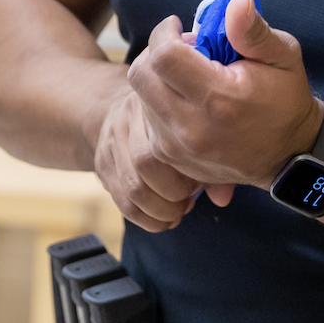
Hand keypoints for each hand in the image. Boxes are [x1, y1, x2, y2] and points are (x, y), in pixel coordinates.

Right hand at [92, 82, 207, 231]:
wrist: (119, 109)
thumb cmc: (170, 123)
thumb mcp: (193, 129)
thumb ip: (213, 160)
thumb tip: (222, 199)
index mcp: (153, 103)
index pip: (164, 143)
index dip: (185, 173)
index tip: (198, 184)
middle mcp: (126, 119)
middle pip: (144, 165)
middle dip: (172, 195)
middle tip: (188, 201)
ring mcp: (109, 144)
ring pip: (132, 189)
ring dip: (159, 211)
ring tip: (176, 213)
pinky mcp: (102, 167)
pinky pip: (122, 203)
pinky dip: (145, 219)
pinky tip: (162, 219)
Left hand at [130, 0, 321, 204]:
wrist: (287, 157)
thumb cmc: (285, 100)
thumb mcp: (283, 57)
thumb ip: (253, 30)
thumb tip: (236, 1)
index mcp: (219, 99)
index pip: (163, 57)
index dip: (164, 33)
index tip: (178, 27)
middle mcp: (191, 127)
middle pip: (141, 75)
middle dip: (155, 53)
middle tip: (182, 50)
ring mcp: (176, 147)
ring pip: (139, 96)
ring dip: (157, 77)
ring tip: (189, 77)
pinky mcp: (169, 158)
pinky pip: (146, 118)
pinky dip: (158, 100)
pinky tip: (185, 98)